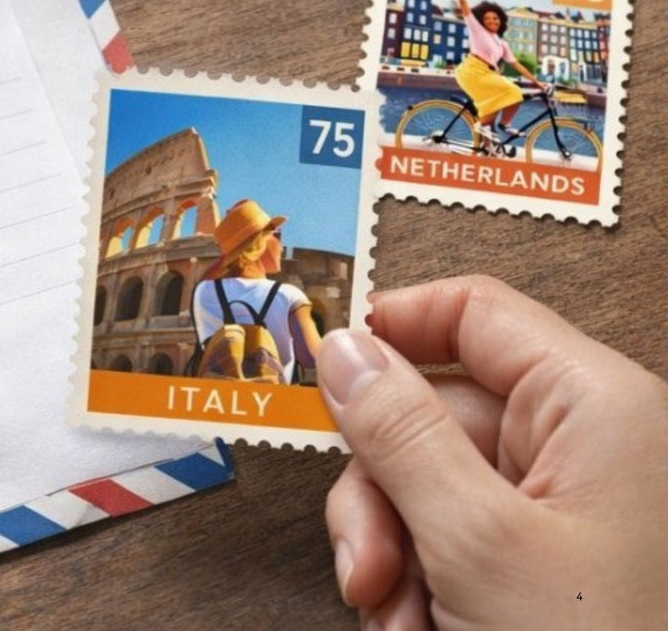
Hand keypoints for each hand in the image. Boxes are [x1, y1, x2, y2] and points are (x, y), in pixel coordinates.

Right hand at [320, 276, 667, 627]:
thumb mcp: (475, 542)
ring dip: (392, 554)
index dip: (389, 329)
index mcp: (597, 407)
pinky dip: (421, 585)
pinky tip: (422, 629)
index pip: (475, 314)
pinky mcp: (548, 560)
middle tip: (371, 567)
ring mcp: (569, 506)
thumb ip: (401, 435)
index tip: (316, 374)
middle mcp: (589, 445)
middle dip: (382, 495)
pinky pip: (451, 540)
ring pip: (427, 486)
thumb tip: (343, 350)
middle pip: (434, 415)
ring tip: (397, 619)